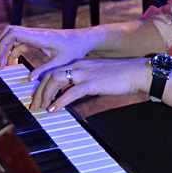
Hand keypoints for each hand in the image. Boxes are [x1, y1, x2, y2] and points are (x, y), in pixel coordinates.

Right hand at [0, 26, 88, 75]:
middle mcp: (35, 33)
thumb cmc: (75, 48)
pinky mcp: (37, 40)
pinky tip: (12, 62)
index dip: (3, 44)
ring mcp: (35, 36)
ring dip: (6, 49)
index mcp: (40, 36)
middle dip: (0, 45)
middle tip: (0, 63)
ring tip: (3, 65)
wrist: (83, 39)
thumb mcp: (61, 61)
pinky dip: (13, 51)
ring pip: (13, 36)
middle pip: (9, 32)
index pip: (14, 33)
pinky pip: (20, 43)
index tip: (2, 61)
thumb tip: (30, 78)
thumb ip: (45, 69)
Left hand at [30, 57, 149, 111]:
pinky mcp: (92, 83)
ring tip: (41, 107)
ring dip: (45, 94)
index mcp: (81, 63)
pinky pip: (70, 92)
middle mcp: (80, 65)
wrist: (137, 72)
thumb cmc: (121, 75)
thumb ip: (85, 81)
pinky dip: (59, 101)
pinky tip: (54, 109)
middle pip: (50, 74)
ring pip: (56, 80)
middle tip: (34, 105)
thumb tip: (74, 93)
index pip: (54, 70)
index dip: (43, 84)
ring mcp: (86, 73)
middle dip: (39, 90)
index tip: (38, 96)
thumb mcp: (98, 75)